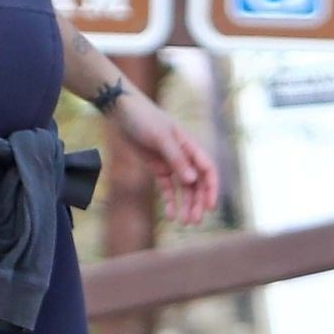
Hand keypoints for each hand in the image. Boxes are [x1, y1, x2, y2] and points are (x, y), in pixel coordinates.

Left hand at [112, 88, 218, 225]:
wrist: (121, 111)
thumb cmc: (144, 119)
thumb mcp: (160, 137)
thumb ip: (176, 158)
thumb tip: (192, 180)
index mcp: (190, 145)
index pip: (208, 170)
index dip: (211, 188)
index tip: (210, 206)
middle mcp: (184, 155)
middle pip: (197, 183)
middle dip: (198, 202)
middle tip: (195, 221)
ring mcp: (171, 162)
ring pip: (184, 188)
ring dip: (187, 204)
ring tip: (185, 222)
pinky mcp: (157, 166)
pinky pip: (167, 187)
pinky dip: (170, 201)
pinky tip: (172, 216)